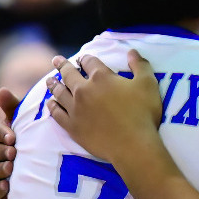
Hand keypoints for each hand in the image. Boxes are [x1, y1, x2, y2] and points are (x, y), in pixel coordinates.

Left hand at [47, 50, 164, 167]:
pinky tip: (50, 103)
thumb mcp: (148, 84)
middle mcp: (83, 90)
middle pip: (69, 74)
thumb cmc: (142, 114)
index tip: (81, 58)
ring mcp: (75, 108)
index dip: (85, 59)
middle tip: (56, 60)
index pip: (89, 62)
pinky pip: (57, 114)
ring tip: (49, 80)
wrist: (133, 146)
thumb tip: (132, 52)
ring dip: (53, 84)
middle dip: (62, 65)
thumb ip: (140, 65)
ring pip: (59, 92)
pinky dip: (52, 107)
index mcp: (101, 77)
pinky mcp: (72, 126)